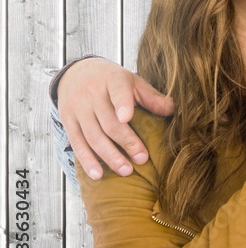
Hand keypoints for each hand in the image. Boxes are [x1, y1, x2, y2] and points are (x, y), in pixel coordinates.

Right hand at [57, 57, 174, 179]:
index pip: (118, 91)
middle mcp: (92, 94)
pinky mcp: (67, 121)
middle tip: (142, 159)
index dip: (122, 104)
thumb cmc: (112, 80)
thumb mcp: (132, 81)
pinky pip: (77, 143)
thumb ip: (151, 97)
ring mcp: (78, 108)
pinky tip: (98, 174)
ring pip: (93, 135)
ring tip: (126, 171)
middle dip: (126, 141)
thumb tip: (175, 109)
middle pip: (108, 121)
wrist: (76, 73)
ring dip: (109, 155)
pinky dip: (87, 160)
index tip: (127, 117)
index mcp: (113, 80)